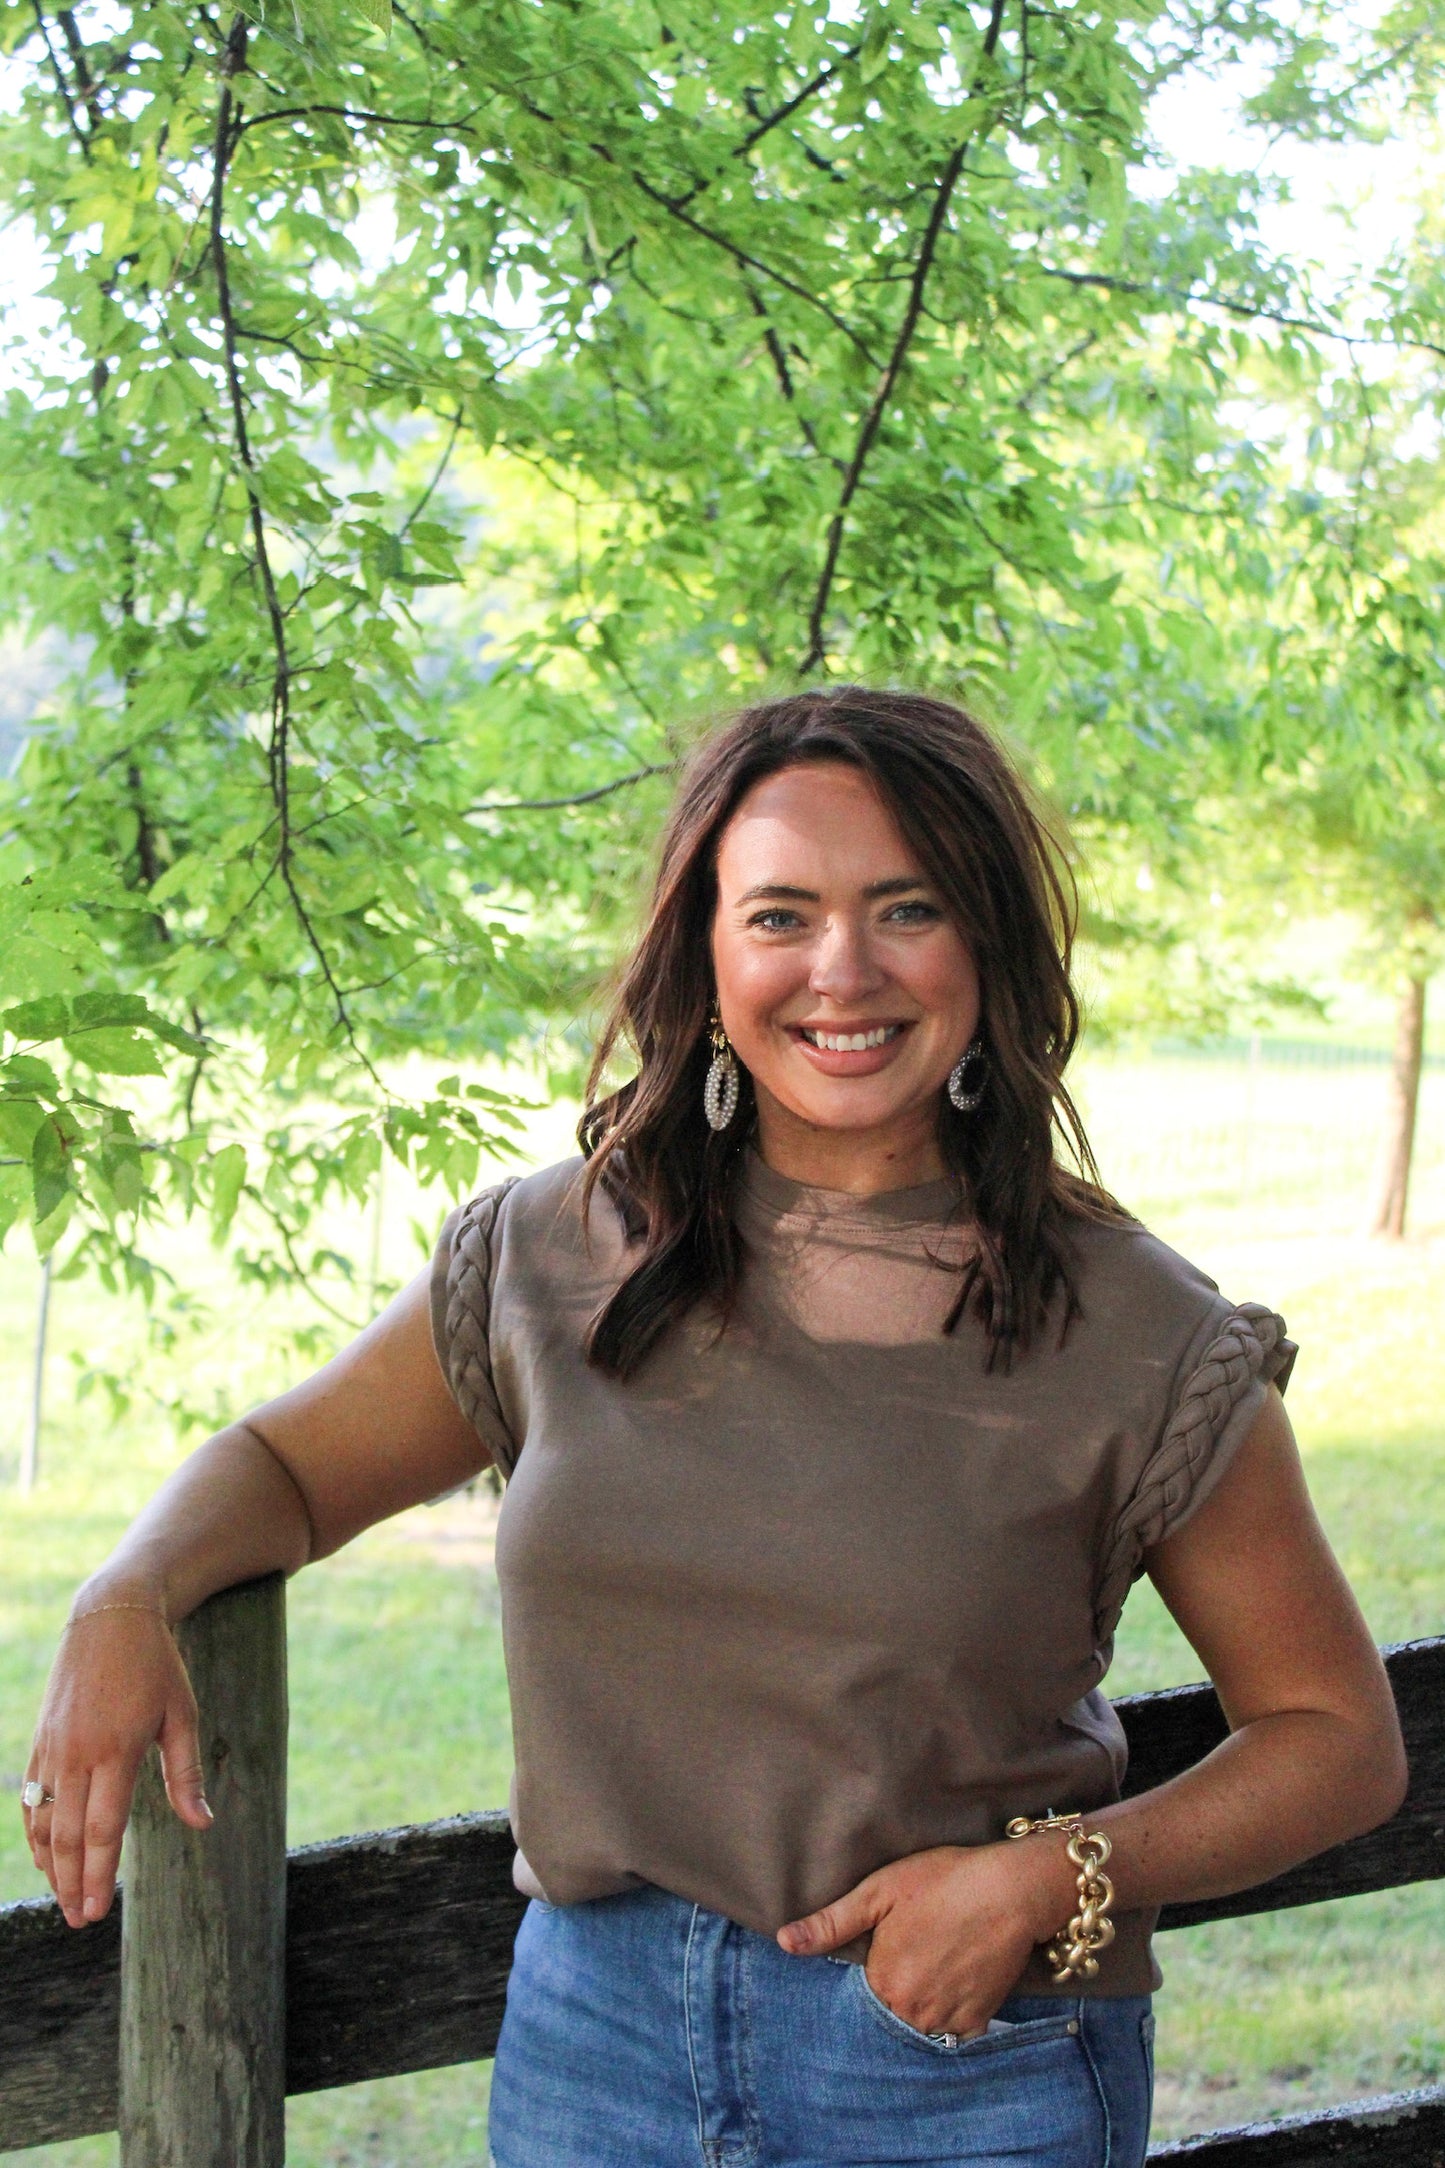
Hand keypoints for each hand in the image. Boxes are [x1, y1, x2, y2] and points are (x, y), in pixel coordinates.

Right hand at [22, 1605, 211, 1929]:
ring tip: (64, 1898)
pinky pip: (28, 1798)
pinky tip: (45, 1856)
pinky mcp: (40, 1741)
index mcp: (116, 1750)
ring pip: (43, 1821)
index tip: (99, 1911)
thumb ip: (186, 1773)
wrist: (110, 1617)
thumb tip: (203, 1824)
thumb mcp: (182, 1713)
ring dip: (51, 1865)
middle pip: (68, 1836)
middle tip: (81, 1920)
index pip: (104, 1829)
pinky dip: (34, 1832)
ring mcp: (52, 1748)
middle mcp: (77, 1754)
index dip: (99, 1875)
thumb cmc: (156, 1665)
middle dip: (73, 1883)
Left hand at [776, 1838, 1074, 2038]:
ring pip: (918, 2029)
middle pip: (886, 2019)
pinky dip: (947, 2019)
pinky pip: (953, 2035)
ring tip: (923, 1976)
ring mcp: (948, 2019)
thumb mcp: (879, 1892)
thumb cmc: (943, 1881)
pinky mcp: (979, 2019)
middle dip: (887, 2000)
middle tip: (903, 1965)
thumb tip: (784, 1941)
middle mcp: (913, 2011)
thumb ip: (831, 1923)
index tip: (870, 1964)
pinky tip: (948, 1988)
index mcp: (883, 1982)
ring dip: (914, 2013)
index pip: (856, 2002)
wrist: (1010, 1889)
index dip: (860, 1983)